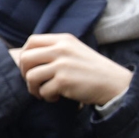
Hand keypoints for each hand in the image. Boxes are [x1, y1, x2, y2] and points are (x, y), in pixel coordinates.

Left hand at [14, 33, 131, 105]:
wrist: (114, 83)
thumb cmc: (91, 70)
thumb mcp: (74, 51)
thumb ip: (54, 50)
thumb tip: (24, 58)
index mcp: (63, 40)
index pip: (32, 41)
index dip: (25, 55)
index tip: (29, 67)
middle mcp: (61, 49)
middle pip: (25, 58)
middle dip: (24, 73)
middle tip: (34, 82)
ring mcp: (62, 65)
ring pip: (30, 76)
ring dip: (34, 88)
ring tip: (44, 92)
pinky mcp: (64, 81)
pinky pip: (43, 90)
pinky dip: (47, 97)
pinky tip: (57, 97)